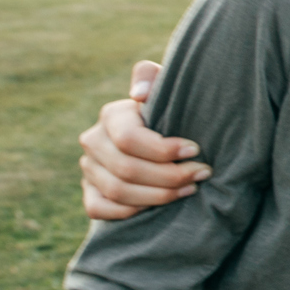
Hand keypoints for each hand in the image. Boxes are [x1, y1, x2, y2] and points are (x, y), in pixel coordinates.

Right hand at [79, 61, 207, 220]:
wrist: (166, 134)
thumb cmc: (173, 111)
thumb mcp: (168, 88)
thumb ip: (152, 78)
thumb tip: (139, 94)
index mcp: (111, 114)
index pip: (129, 138)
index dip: (163, 149)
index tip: (196, 150)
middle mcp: (93, 140)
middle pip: (126, 169)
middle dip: (169, 176)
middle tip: (201, 174)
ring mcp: (88, 168)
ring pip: (117, 191)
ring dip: (158, 195)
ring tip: (191, 188)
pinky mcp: (89, 191)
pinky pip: (99, 208)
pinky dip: (130, 211)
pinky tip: (159, 206)